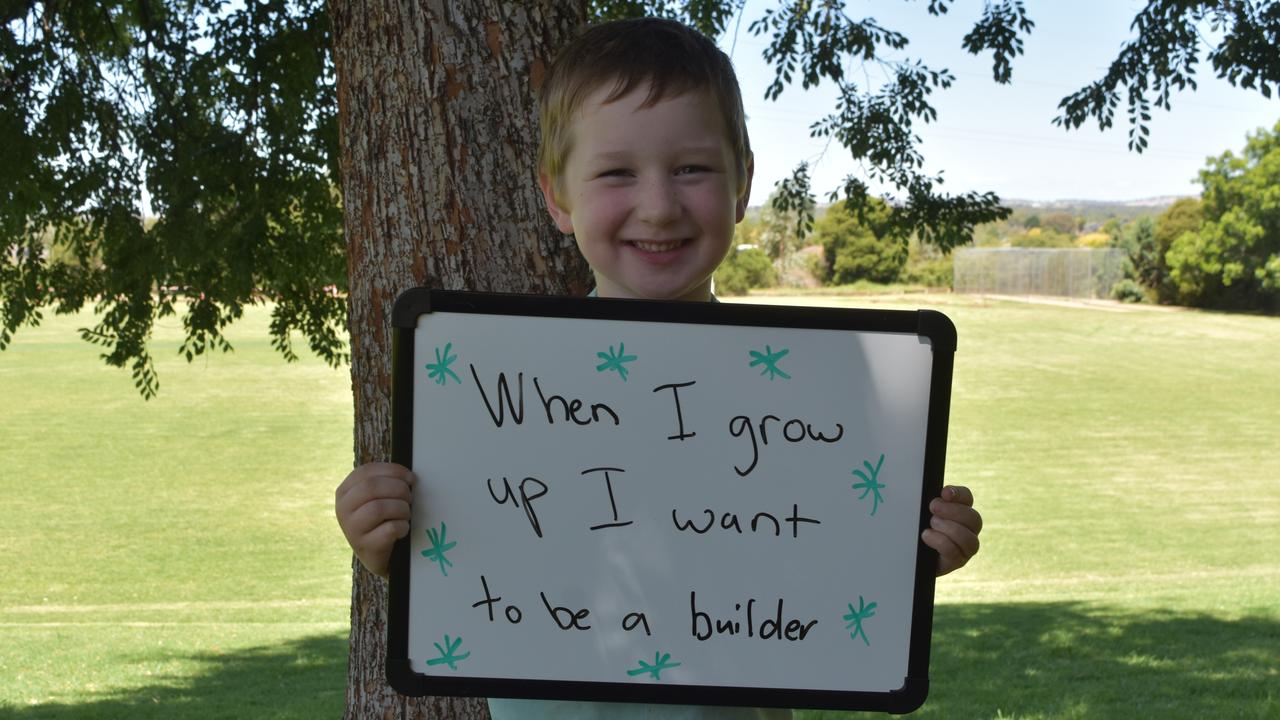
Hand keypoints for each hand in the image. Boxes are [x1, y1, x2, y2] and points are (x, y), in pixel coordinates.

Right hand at [335, 462, 414, 578]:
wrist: (377, 555)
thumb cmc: (380, 520)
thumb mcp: (375, 498)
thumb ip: (384, 483)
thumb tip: (408, 477)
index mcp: (345, 491)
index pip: (366, 471)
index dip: (392, 471)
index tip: (410, 478)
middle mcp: (343, 509)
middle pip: (371, 487)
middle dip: (398, 489)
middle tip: (410, 498)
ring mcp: (351, 529)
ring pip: (379, 508)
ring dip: (401, 509)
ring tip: (406, 515)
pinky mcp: (365, 546)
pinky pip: (389, 529)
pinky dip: (402, 526)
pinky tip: (402, 529)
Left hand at [922, 485, 981, 576]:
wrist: (911, 554)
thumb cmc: (917, 529)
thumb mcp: (921, 511)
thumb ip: (929, 501)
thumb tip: (935, 490)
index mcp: (961, 512)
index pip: (967, 498)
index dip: (959, 494)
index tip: (944, 493)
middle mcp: (968, 530)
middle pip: (974, 518)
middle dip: (952, 511)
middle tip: (933, 507)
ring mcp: (965, 548)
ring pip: (968, 538)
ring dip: (948, 528)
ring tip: (931, 523)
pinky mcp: (956, 562)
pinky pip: (953, 551)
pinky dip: (939, 541)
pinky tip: (927, 535)